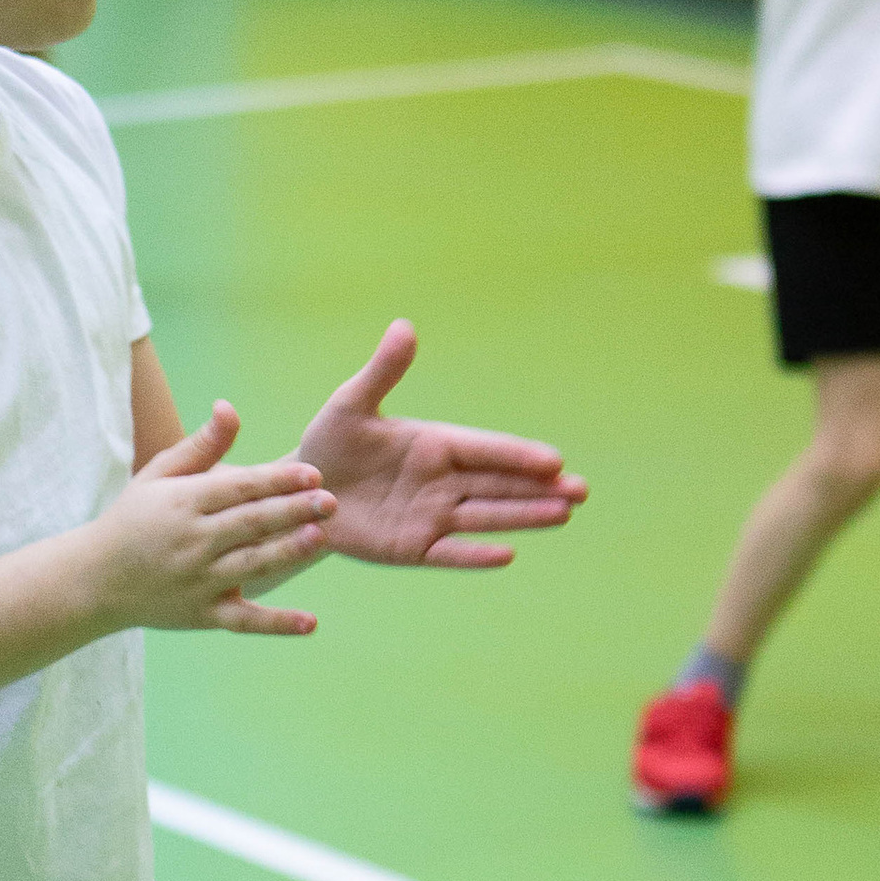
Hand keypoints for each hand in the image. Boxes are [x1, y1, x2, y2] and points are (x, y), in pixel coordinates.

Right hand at [90, 404, 336, 636]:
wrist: (94, 580)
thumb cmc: (133, 519)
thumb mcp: (158, 475)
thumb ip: (200, 445)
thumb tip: (230, 408)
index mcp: (183, 503)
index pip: (237, 488)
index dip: (276, 480)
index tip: (312, 472)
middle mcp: (192, 542)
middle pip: (249, 524)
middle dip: (292, 511)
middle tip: (331, 501)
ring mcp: (198, 582)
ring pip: (250, 566)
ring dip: (287, 553)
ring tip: (321, 538)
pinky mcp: (202, 616)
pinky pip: (243, 621)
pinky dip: (276, 624)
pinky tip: (310, 623)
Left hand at [294, 322, 586, 569]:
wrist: (298, 493)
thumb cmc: (328, 444)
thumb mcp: (350, 406)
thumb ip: (382, 372)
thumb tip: (404, 326)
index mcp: (434, 444)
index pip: (486, 450)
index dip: (518, 455)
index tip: (554, 460)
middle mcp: (442, 481)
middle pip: (499, 485)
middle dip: (539, 489)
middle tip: (581, 492)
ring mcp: (431, 516)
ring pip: (485, 516)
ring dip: (522, 516)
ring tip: (562, 515)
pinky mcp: (413, 548)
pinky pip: (448, 552)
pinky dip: (475, 555)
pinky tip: (507, 555)